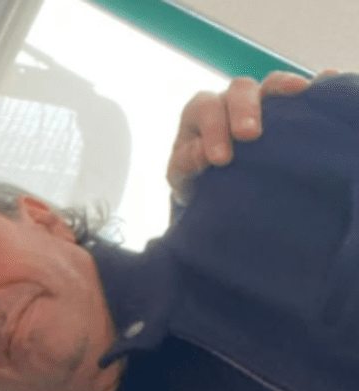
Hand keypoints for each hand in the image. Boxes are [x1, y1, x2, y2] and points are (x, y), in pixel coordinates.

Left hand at [167, 70, 314, 203]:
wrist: (217, 188)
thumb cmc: (197, 179)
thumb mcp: (184, 176)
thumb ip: (185, 165)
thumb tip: (201, 154)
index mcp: (200, 113)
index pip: (205, 109)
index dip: (212, 130)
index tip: (220, 159)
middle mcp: (230, 100)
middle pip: (239, 89)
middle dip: (244, 109)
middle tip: (249, 135)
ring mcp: (260, 102)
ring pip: (271, 83)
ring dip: (282, 86)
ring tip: (300, 91)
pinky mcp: (286, 109)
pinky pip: (301, 92)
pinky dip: (314, 86)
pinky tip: (328, 82)